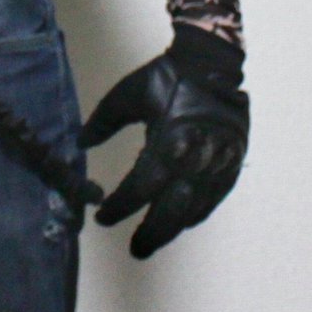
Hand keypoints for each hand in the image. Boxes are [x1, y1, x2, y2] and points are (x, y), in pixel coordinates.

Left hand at [79, 29, 247, 257]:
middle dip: (151, 233)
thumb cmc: (167, 77)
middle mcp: (195, 159)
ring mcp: (218, 164)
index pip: (141, 187)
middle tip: (134, 249)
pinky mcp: (232, 162)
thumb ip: (102, 122)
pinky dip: (196, 214)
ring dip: (173, 229)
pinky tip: (182, 221)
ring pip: (194, 209)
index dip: (121, 206)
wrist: (211, 62)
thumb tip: (80, 143)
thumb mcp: (127, 95)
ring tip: (153, 240)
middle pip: (171, 210)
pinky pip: (214, 198)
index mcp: (168, 142)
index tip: (102, 216)